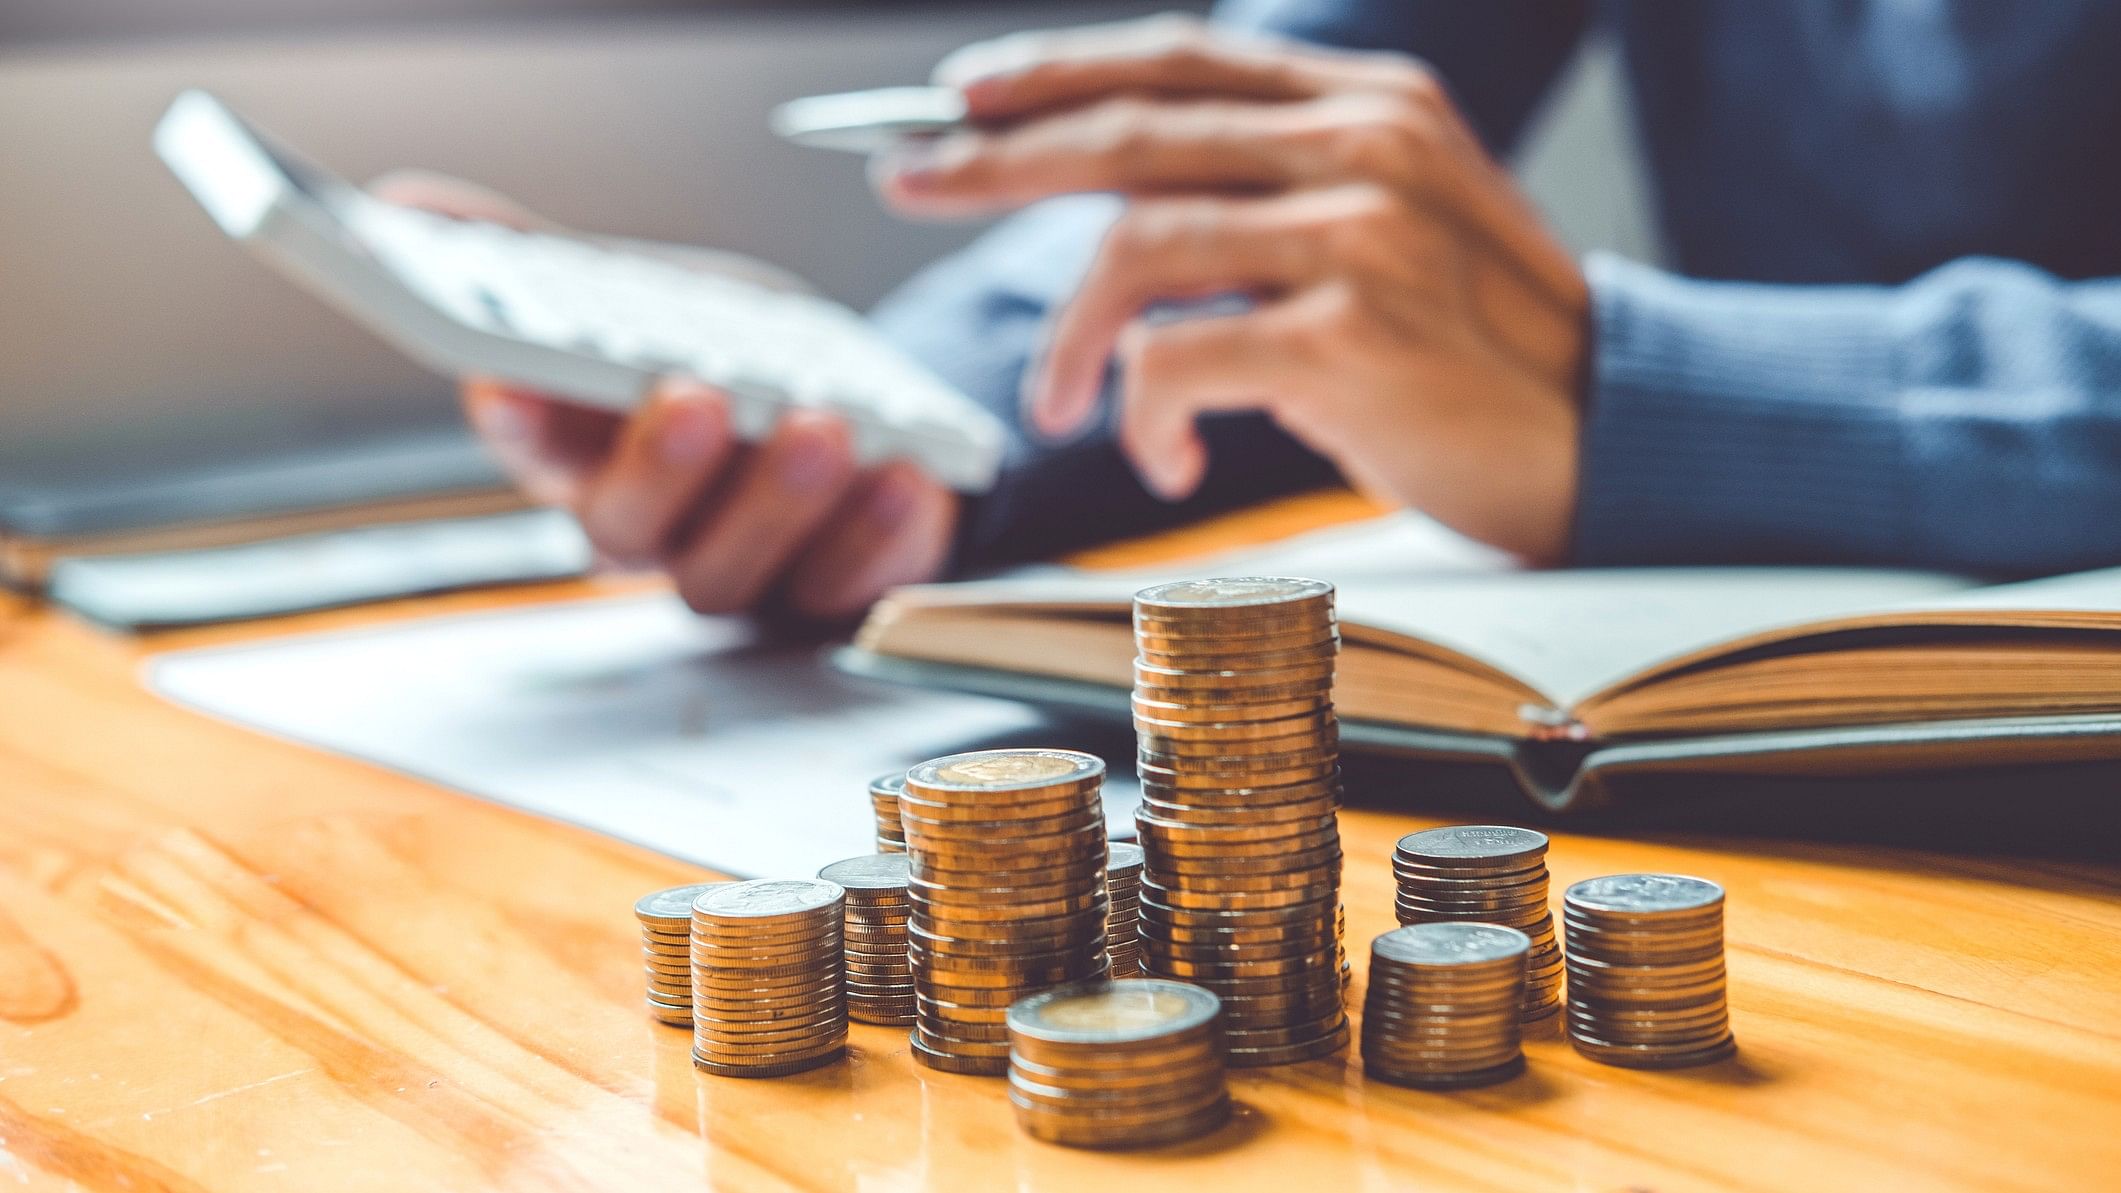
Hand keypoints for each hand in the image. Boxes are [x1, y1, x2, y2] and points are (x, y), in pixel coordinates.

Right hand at [370, 171, 958, 617]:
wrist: (851, 419)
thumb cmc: (720, 363)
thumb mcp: (640, 297)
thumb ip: (538, 262)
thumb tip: (407, 203)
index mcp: (578, 453)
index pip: (523, 441)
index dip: (512, 414)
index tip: (513, 374)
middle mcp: (647, 528)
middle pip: (625, 527)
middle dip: (661, 464)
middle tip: (698, 396)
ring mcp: (736, 569)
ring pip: (731, 569)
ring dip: (777, 499)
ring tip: (823, 425)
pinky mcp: (827, 590)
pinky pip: (844, 584)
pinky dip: (878, 533)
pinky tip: (905, 474)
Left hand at [875, 16, 1587, 562]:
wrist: (1607, 442)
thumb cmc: (1475, 355)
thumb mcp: (1387, 231)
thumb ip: (1274, 195)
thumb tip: (1120, 206)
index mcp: (1368, 105)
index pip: (1179, 62)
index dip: (1055, 71)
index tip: (960, 96)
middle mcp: (1365, 144)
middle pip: (1129, 130)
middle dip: (995, 158)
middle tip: (910, 181)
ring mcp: (1361, 234)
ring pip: (1135, 245)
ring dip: (1072, 336)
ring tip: (1060, 402)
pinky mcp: (1351, 336)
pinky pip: (1176, 357)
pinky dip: (1141, 414)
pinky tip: (1161, 460)